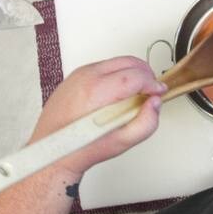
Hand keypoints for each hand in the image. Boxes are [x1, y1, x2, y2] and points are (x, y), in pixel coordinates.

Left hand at [30, 56, 164, 175]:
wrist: (53, 151)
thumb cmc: (81, 148)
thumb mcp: (121, 143)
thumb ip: (146, 123)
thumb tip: (155, 104)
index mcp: (97, 92)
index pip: (136, 75)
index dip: (153, 83)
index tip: (159, 91)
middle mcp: (86, 77)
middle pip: (128, 62)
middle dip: (146, 75)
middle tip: (151, 91)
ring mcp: (79, 74)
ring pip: (116, 62)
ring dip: (132, 74)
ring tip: (134, 95)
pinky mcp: (75, 76)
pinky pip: (103, 67)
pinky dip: (117, 75)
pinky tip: (117, 94)